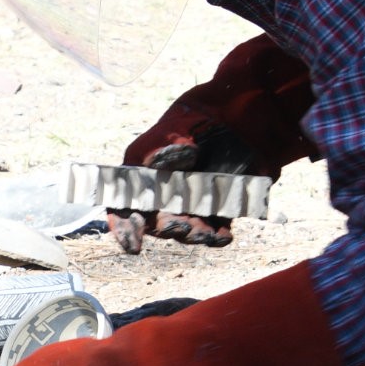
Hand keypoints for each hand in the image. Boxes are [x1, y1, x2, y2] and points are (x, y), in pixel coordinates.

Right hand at [110, 34, 315, 252]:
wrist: (240, 119)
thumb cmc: (199, 120)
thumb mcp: (179, 128)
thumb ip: (168, 146)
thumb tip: (175, 157)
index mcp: (142, 175)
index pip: (124, 207)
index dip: (125, 229)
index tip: (134, 246)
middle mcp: (162, 195)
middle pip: (157, 224)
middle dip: (170, 230)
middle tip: (184, 228)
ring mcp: (189, 204)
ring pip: (185, 232)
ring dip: (194, 235)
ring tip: (208, 233)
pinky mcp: (215, 209)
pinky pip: (212, 231)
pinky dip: (217, 236)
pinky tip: (224, 235)